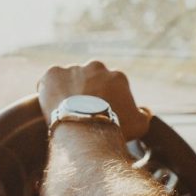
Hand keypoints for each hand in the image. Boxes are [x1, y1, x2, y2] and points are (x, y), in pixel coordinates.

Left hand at [37, 61, 151, 140]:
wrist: (86, 128)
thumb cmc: (115, 128)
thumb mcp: (140, 125)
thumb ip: (144, 115)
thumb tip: (145, 110)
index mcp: (117, 76)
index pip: (111, 86)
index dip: (105, 100)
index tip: (99, 113)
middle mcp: (97, 67)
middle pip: (90, 79)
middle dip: (87, 91)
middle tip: (82, 112)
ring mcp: (74, 68)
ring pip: (69, 79)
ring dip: (68, 90)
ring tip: (66, 111)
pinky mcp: (53, 73)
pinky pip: (49, 82)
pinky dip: (49, 91)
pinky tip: (52, 106)